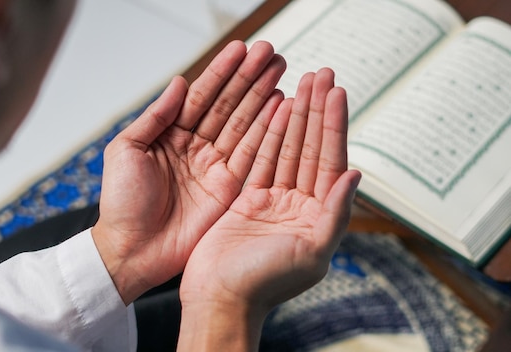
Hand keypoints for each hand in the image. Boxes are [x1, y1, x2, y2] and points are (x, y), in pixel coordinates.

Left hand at [91, 41, 286, 303]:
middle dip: (249, 78)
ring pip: (244, 125)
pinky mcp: (228, 189)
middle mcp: (195, 147)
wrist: (132, 250)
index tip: (242, 48)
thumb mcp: (126, 150)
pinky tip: (281, 109)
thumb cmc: (121, 203)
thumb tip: (179, 82)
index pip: (201, 96)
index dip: (222, 72)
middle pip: (228, 105)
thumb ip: (155, 116)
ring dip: (263, 98)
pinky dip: (268, 133)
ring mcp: (214, 167)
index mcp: (169, 135)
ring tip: (282, 72)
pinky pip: (252, 156)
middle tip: (272, 53)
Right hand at [177, 68, 360, 349]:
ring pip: (287, 149)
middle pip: (310, 149)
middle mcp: (300, 206)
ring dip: (295, 117)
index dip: (334, 125)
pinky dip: (269, 135)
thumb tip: (356, 175)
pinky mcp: (248, 200)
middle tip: (320, 74)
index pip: (331, 162)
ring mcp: (274, 201)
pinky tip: (275, 111)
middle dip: (317, 111)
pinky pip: (261, 160)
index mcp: (319, 217)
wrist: (220, 298)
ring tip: (302, 84)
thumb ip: (335, 213)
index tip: (336, 92)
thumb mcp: (310, 251)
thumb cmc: (264, 283)